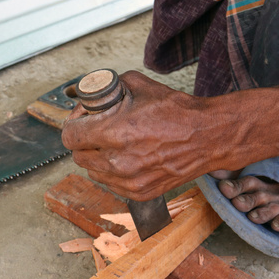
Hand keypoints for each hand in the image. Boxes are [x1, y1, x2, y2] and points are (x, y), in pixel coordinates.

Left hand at [62, 71, 226, 200]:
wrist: (207, 137)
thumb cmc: (178, 112)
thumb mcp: (140, 85)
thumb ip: (110, 89)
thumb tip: (93, 96)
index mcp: (115, 133)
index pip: (70, 136)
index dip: (73, 124)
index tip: (82, 120)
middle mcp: (118, 161)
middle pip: (78, 156)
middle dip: (84, 142)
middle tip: (97, 132)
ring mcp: (128, 181)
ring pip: (93, 172)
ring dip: (97, 158)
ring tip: (114, 146)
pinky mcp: (139, 193)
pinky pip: (111, 184)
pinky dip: (113, 173)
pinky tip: (127, 159)